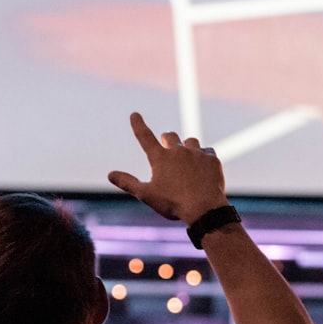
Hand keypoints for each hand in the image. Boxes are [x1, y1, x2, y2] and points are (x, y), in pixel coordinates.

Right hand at [107, 112, 226, 224]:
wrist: (204, 208)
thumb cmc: (173, 203)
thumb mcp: (146, 195)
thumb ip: (128, 183)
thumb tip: (110, 174)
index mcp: (160, 158)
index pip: (145, 137)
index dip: (138, 125)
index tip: (135, 114)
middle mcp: (178, 151)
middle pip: (170, 136)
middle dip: (167, 139)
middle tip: (166, 144)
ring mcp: (197, 153)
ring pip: (190, 141)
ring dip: (186, 146)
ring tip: (186, 158)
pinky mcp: (212, 159)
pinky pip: (207, 151)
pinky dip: (202, 156)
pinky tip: (202, 167)